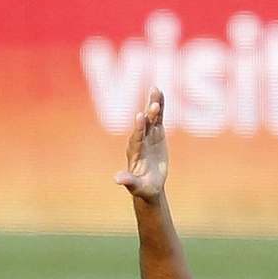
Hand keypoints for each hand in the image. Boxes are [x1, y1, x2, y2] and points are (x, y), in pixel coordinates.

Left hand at [116, 87, 168, 201]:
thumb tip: (117, 179)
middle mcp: (140, 141)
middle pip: (144, 125)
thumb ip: (128, 181)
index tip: (139, 117)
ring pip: (151, 118)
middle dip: (148, 115)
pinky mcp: (156, 133)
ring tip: (156, 90)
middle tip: (153, 104)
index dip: (138, 128)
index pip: (136, 138)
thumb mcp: (136, 187)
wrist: (148, 184)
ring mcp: (148, 136)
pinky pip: (158, 118)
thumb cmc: (142, 188)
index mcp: (135, 153)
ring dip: (153, 105)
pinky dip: (160, 106)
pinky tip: (161, 94)